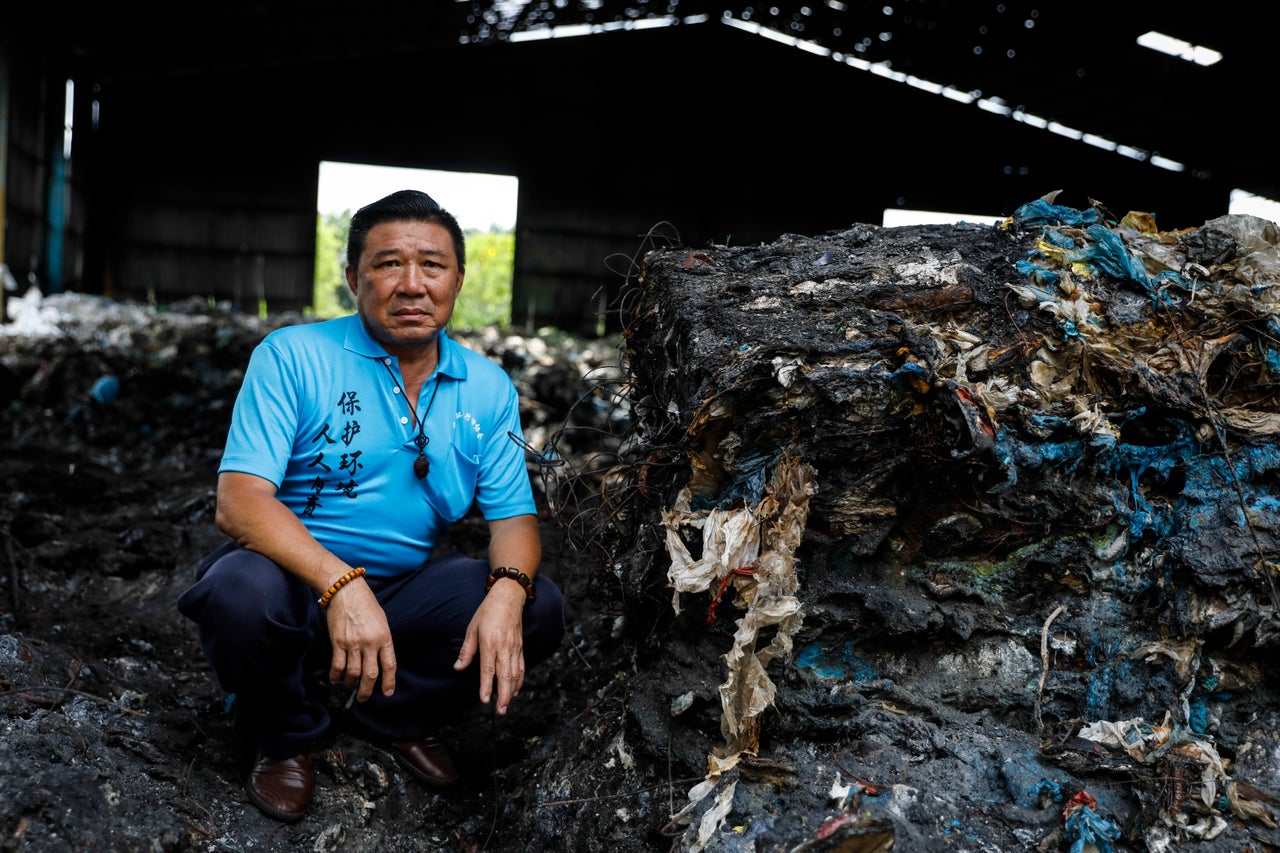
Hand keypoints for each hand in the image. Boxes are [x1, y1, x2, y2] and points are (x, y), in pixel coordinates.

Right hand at [326, 579, 397, 701]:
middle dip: (367, 690)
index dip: (389, 681)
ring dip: (350, 683)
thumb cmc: (366, 605)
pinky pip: (337, 665)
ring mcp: (353, 643)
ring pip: (353, 672)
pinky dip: (336, 676)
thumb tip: (380, 661)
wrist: (346, 591)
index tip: (387, 693)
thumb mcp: (382, 622)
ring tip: (349, 685)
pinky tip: (336, 679)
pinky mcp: (338, 642)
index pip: (389, 665)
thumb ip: (382, 641)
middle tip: (364, 698)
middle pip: (370, 674)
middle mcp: (370, 642)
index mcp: (385, 637)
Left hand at [453, 579, 525, 713]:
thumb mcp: (472, 628)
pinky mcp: (520, 647)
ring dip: (512, 691)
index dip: (487, 686)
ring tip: (507, 705)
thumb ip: (467, 650)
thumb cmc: (488, 611)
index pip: (489, 669)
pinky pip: (521, 667)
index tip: (485, 700)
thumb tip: (458, 667)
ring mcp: (515, 648)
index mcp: (490, 643)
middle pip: (506, 676)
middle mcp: (504, 647)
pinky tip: (515, 690)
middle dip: (504, 695)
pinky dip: (519, 681)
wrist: (509, 597)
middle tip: (501, 711)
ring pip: (516, 674)